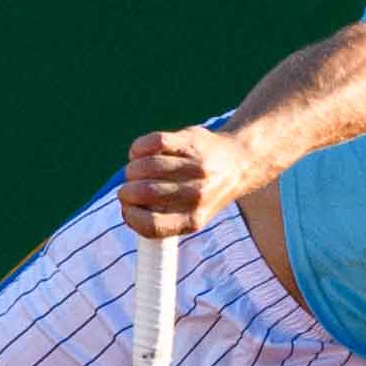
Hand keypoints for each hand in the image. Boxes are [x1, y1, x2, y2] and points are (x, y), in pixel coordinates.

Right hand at [118, 126, 234, 237]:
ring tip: (134, 172)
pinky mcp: (191, 140)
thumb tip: (128, 211)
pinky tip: (139, 153)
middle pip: (145, 192)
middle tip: (127, 189)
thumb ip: (163, 219)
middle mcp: (198, 194)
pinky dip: (138, 148)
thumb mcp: (191, 216)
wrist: (239, 162)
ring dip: (132, 169)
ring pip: (147, 166)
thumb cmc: (203, 193)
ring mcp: (195, 166)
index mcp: (194, 219)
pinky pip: (154, 142)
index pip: (152, 225)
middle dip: (126, 191)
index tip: (126, 209)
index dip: (130, 217)